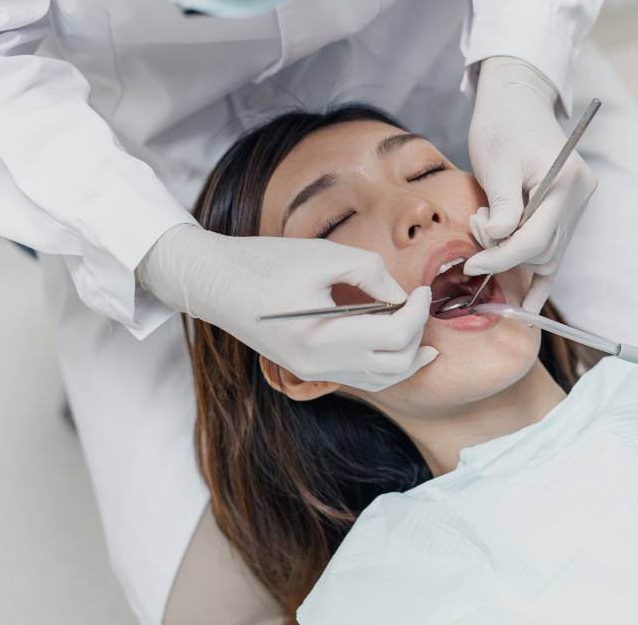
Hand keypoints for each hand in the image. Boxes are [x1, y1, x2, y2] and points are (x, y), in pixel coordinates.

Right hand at [137, 225, 436, 390]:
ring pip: (381, 381)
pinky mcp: (308, 369)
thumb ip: (373, 274)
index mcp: (323, 337)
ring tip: (424, 334)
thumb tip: (403, 297)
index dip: (418, 311)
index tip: (423, 289)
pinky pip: (361, 378)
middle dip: (418, 335)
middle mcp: (319, 365)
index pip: (396, 336)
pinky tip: (399, 348)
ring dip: (408, 358)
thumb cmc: (267, 262)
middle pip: (396, 364)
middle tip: (420, 305)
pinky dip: (386, 365)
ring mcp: (312, 372)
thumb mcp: (326, 255)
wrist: (214, 282)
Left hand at [464, 57, 596, 311]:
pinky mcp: (568, 208)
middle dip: (506, 252)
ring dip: (516, 254)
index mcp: (566, 182)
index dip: (502, 257)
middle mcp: (579, 196)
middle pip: (544, 248)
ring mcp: (577, 204)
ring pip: (549, 252)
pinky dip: (542, 274)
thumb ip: (502, 207)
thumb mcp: (497, 164)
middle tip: (475, 230)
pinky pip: (556, 248)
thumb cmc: (503, 124)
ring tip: (487, 233)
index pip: (536, 237)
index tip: (472, 265)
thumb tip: (498, 243)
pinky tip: (530, 302)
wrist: (517, 99)